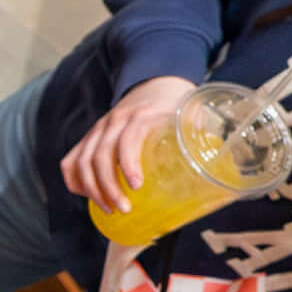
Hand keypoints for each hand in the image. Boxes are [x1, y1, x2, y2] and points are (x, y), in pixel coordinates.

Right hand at [64, 76, 198, 211]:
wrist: (155, 81)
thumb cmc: (176, 106)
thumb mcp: (192, 117)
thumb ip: (202, 141)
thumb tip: (220, 175)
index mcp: (141, 115)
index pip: (127, 138)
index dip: (128, 163)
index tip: (137, 187)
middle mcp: (114, 121)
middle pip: (98, 156)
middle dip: (108, 188)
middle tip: (123, 210)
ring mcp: (98, 130)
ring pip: (81, 162)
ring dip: (92, 190)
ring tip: (109, 209)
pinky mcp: (90, 138)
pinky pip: (71, 161)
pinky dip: (75, 181)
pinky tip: (87, 196)